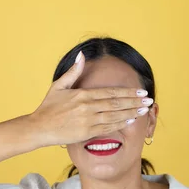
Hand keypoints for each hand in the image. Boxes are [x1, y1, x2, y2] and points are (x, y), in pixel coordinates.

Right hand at [29, 51, 152, 146]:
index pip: (111, 92)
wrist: (38, 128)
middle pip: (116, 103)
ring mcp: (87, 121)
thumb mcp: (58, 86)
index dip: (128, 92)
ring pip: (114, 116)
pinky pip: (107, 128)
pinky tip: (130, 120)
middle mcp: (87, 107)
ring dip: (131, 112)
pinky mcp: (86, 133)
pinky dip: (120, 124)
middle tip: (149, 101)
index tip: (141, 92)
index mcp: (82, 94)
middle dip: (134, 102)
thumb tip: (81, 55)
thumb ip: (73, 72)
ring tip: (144, 110)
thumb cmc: (48, 107)